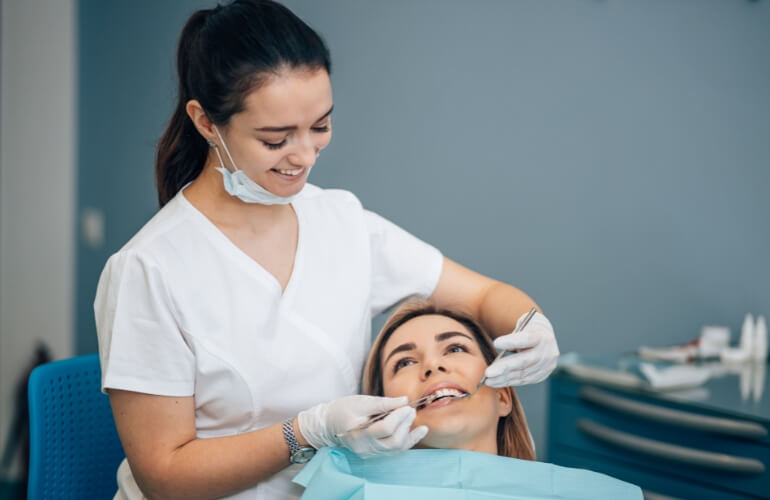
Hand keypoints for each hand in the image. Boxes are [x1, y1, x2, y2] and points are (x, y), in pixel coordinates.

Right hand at [297, 395, 427, 458]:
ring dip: (409, 433)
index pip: (385, 429)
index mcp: (358, 433)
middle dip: (405, 425)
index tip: (407, 405)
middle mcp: (365, 447)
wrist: (329, 424)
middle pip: (393, 441)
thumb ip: (384, 403)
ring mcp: (369, 453)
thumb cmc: (343, 409)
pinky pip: (394, 450)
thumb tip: (404, 400)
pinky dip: (408, 441)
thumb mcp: (361, 401)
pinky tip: (418, 432)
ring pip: (396, 449)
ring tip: (414, 418)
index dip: (399, 416)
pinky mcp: (374, 454)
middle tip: (411, 410)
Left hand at [484, 311, 558, 386]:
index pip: (526, 339)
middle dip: (504, 368)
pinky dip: (509, 382)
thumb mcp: (523, 326)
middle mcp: (547, 352)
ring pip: (523, 374)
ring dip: (504, 378)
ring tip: (489, 380)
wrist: (545, 336)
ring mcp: (546, 365)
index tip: (495, 343)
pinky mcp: (543, 375)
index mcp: (541, 336)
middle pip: (524, 361)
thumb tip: (498, 349)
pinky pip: (524, 380)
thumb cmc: (529, 329)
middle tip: (488, 373)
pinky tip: (497, 382)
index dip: (511, 341)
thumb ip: (513, 337)